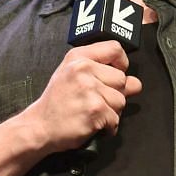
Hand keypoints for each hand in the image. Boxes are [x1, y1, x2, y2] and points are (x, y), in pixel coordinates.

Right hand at [16, 40, 141, 154]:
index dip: (121, 63)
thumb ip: (103, 75)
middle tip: (94, 101)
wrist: (40, 126)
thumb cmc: (57, 103)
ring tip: (91, 113)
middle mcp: (83, 69)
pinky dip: (107, 126)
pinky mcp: (95, 109)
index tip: (114, 75)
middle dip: (113, 94)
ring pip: (121, 100)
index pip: (115, 49)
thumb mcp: (73, 78)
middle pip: (122, 79)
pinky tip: (92, 123)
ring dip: (111, 112)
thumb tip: (135, 83)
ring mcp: (89, 89)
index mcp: (78, 57)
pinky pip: (116, 119)